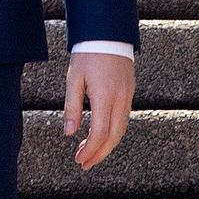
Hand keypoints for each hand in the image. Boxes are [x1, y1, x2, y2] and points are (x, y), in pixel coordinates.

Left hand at [63, 52, 134, 170]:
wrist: (108, 35)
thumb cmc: (88, 55)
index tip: (79, 159)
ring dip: (107, 145)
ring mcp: (127, 97)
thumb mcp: (73, 79)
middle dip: (99, 153)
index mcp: (105, 97)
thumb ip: (71, 107)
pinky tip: (101, 136)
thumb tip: (69, 133)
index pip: (100, 132)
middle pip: (114, 137)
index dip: (91, 150)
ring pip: (121, 130)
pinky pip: (123, 119)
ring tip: (90, 153)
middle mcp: (120, 100)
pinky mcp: (129, 93)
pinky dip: (113, 132)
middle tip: (84, 163)